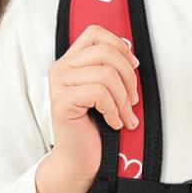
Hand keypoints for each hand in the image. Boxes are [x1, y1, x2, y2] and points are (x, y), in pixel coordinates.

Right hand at [45, 24, 140, 185]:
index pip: (96, 33)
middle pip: (106, 52)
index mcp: (71, 61)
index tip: (133, 66)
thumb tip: (131, 58)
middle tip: (132, 101)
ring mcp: (58, 84)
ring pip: (106, 74)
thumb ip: (111, 70)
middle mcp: (61, 68)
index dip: (120, 46)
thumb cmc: (94, 127)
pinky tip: (113, 122)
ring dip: (123, 99)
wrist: (79, 159)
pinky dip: (113, 109)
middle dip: (128, 77)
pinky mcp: (61, 102)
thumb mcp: (105, 91)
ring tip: (124, 116)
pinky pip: (99, 93)